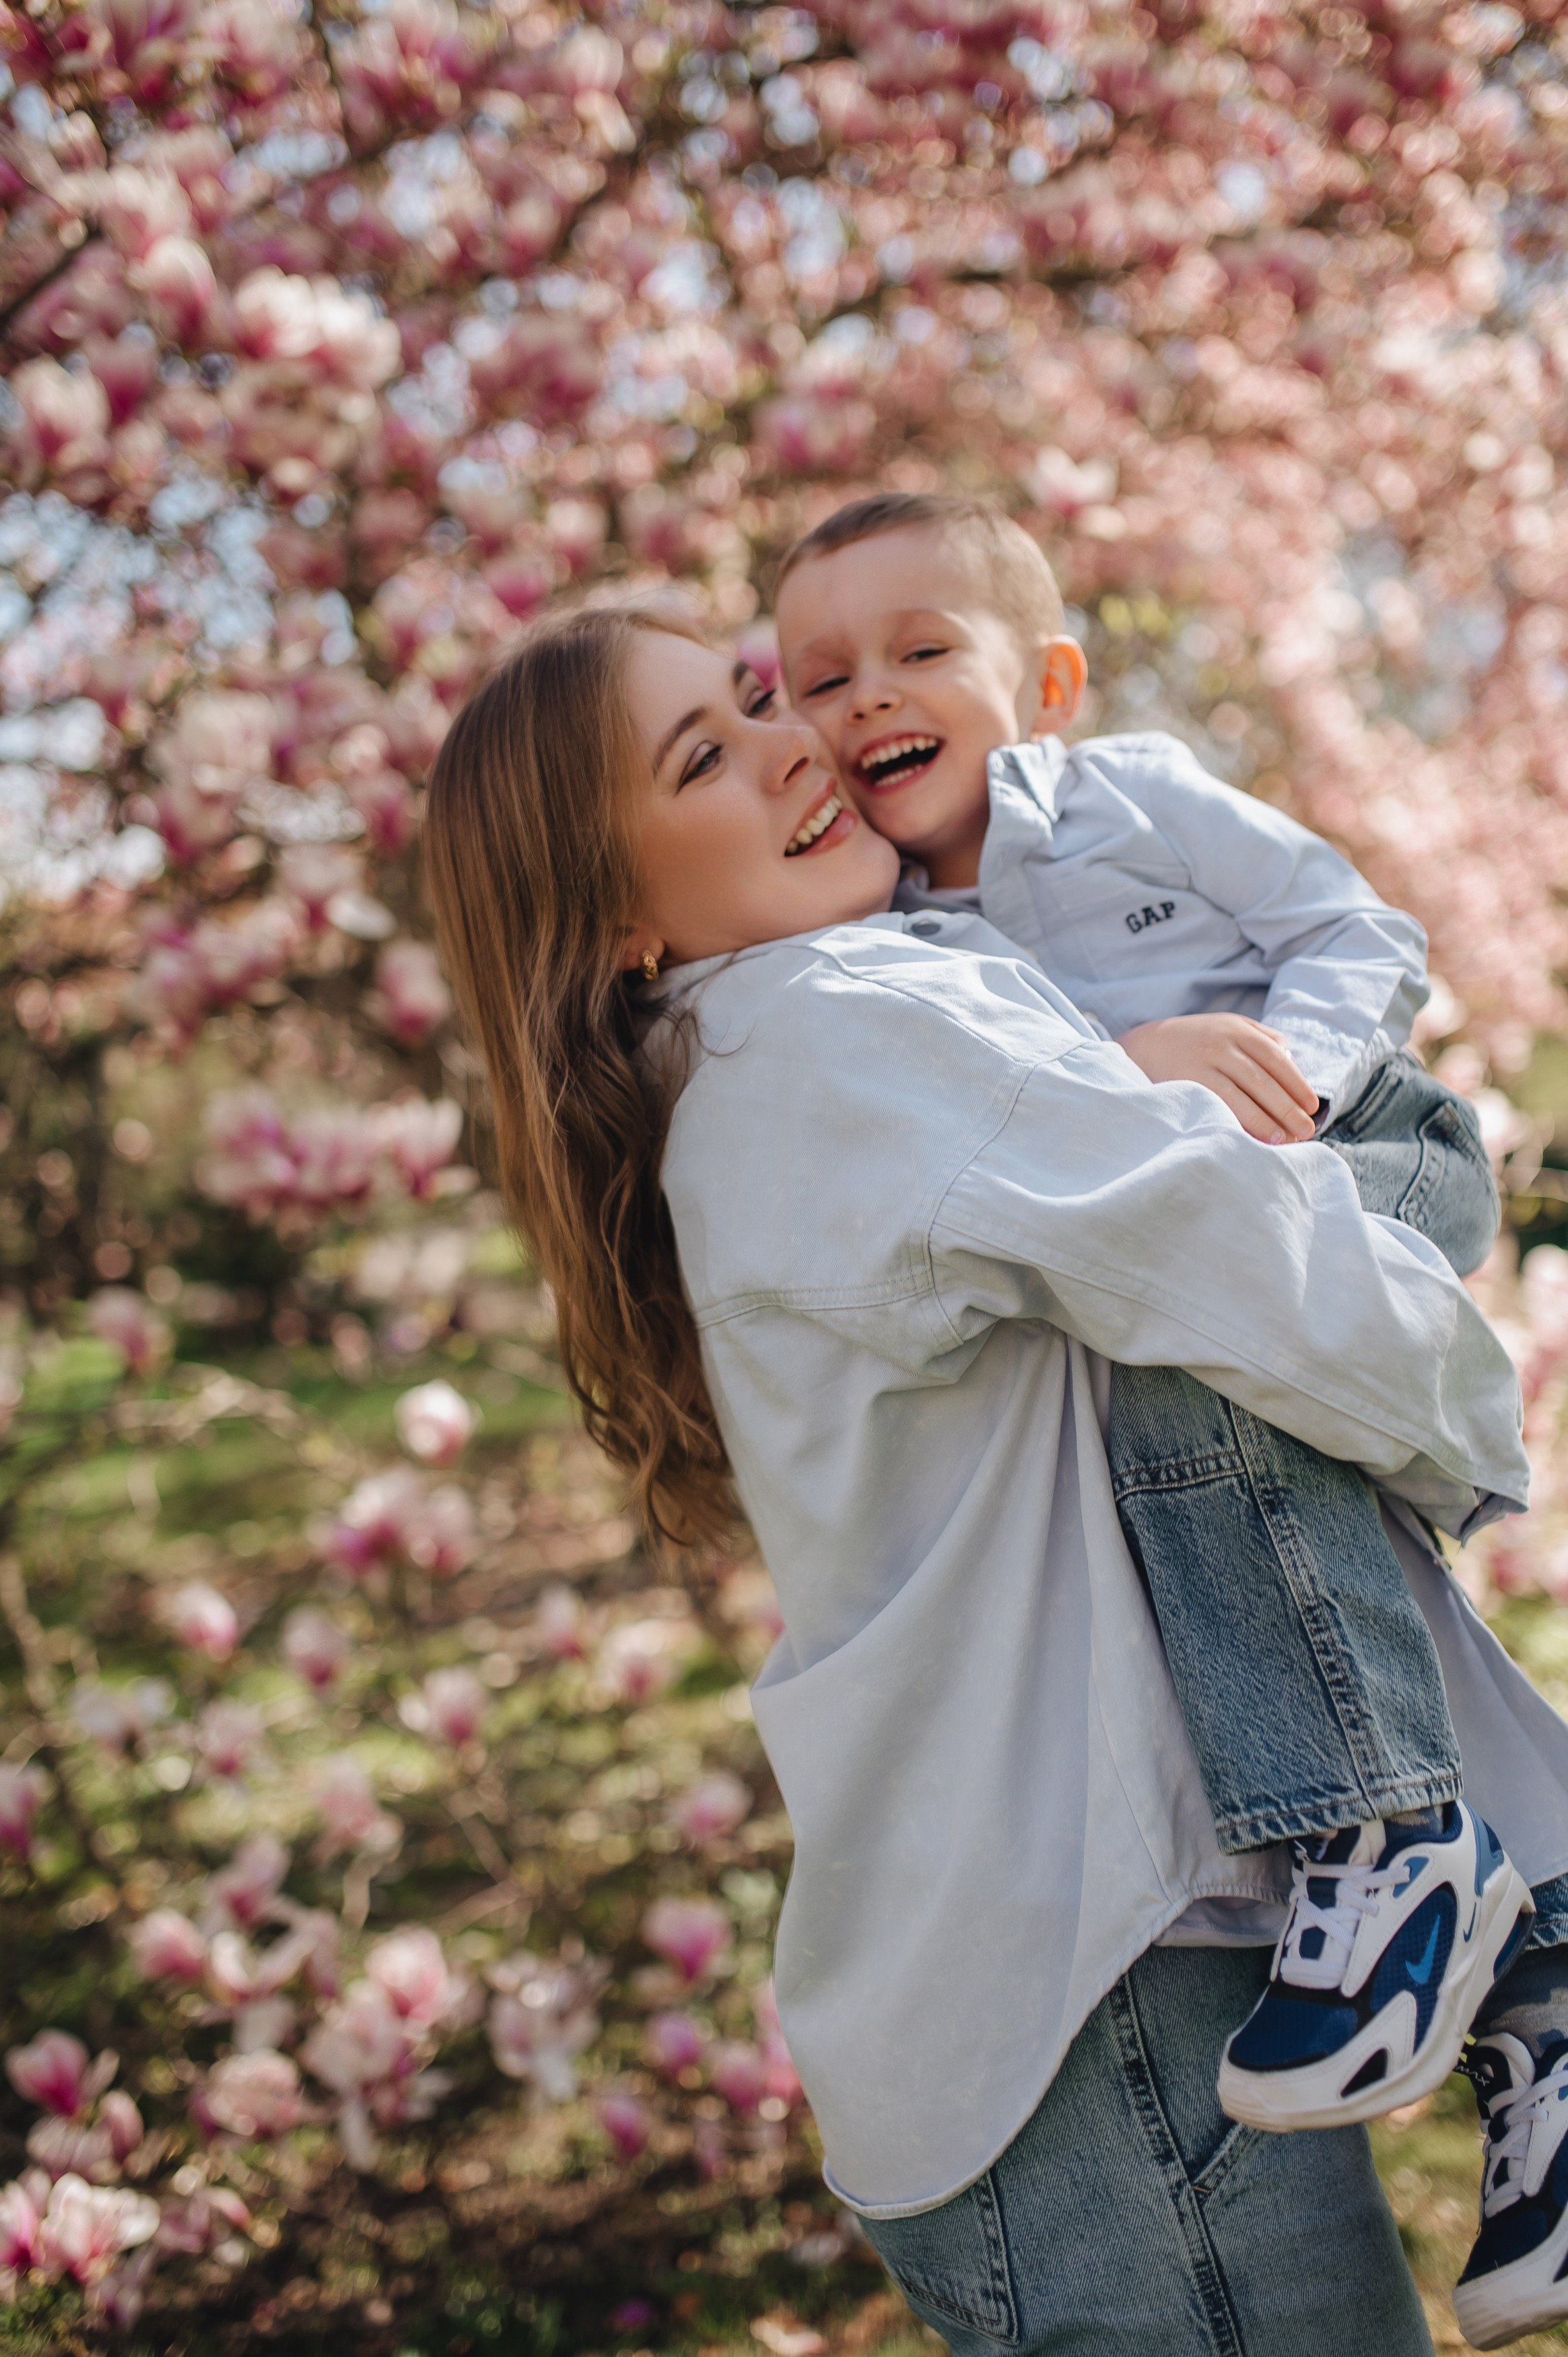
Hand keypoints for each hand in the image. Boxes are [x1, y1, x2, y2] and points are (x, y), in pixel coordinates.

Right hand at [1116, 1014, 1318, 1143]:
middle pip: (1263, 1078)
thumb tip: (1295, 1068)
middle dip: (1287, 1107)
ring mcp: (1202, 1062)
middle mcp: (1222, 1042)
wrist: (1146, 1044)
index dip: (1297, 1084)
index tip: (1311, 1107)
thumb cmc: (1199, 1042)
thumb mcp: (1230, 1028)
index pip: (1276, 1059)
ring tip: (1284, 1140)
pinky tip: (1251, 1136)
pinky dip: (1238, 1121)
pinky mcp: (1186, 1082)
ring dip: (1267, 1119)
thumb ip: (1264, 1040)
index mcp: (1238, 1029)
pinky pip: (1218, 1104)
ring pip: (1243, 1093)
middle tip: (1306, 1130)